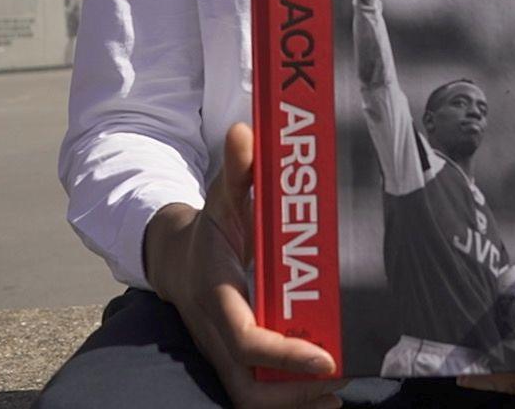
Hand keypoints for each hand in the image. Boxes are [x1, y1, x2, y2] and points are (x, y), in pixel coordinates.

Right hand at [144, 123, 343, 408]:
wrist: (176, 258)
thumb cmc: (209, 230)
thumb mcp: (222, 196)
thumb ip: (237, 170)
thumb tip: (245, 133)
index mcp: (217, 296)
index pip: (247, 340)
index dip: (285, 355)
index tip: (325, 357)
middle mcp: (217, 334)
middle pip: (248, 389)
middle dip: (292, 396)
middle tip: (338, 379)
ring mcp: (223, 353)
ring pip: (250, 399)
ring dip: (294, 403)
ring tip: (337, 391)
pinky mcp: (233, 362)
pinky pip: (256, 393)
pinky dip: (289, 400)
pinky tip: (324, 393)